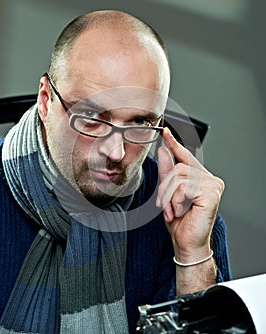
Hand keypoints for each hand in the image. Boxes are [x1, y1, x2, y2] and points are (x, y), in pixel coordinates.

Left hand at [156, 127, 224, 262]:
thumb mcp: (168, 194)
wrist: (186, 243)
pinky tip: (180, 211)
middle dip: (164, 189)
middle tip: (164, 206)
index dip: (173, 144)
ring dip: (168, 197)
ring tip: (172, 211)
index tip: (164, 132)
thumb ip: (166, 172)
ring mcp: (213, 185)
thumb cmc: (179, 221)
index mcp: (200, 178)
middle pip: (177, 168)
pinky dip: (175, 201)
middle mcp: (209, 179)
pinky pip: (183, 187)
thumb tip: (162, 150)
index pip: (185, 156)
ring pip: (178, 177)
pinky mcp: (211, 192)